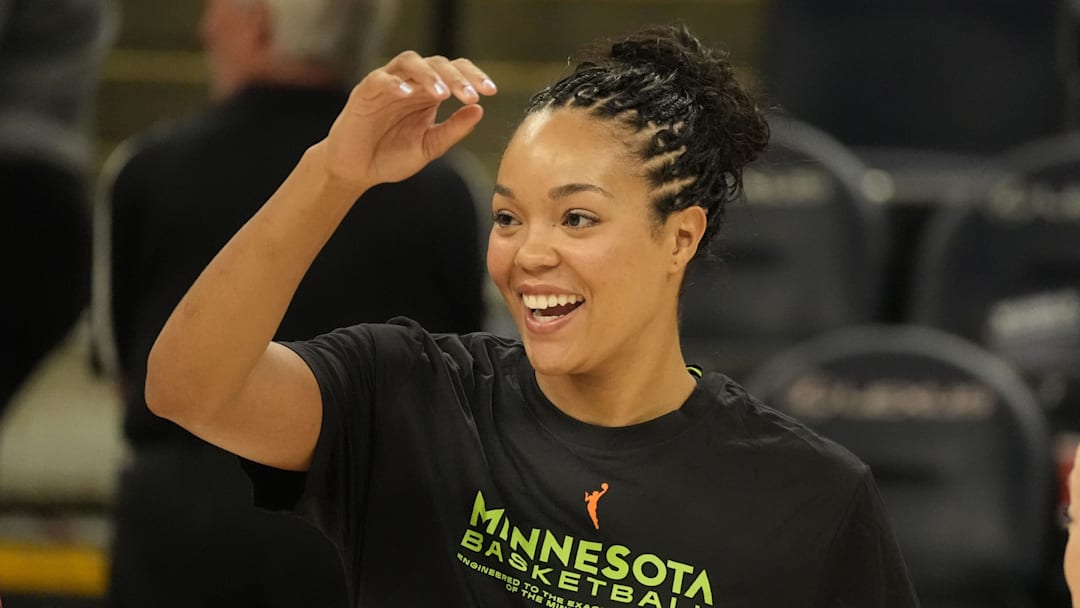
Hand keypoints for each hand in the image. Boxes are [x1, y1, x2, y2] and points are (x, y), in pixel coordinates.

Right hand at [321, 51, 496, 192]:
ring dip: (429, 75)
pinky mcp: (364, 93)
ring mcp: (387, 86)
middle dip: (457, 77)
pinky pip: (379, 79)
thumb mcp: (429, 147)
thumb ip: (453, 130)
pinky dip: (394, 83)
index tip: (491, 92)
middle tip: (470, 96)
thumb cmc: (390, 157)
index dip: (474, 77)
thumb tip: (479, 111)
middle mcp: (410, 84)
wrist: (357, 171)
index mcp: (428, 94)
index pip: (455, 73)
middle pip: (437, 63)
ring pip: (410, 62)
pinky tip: (408, 94)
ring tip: (443, 94)